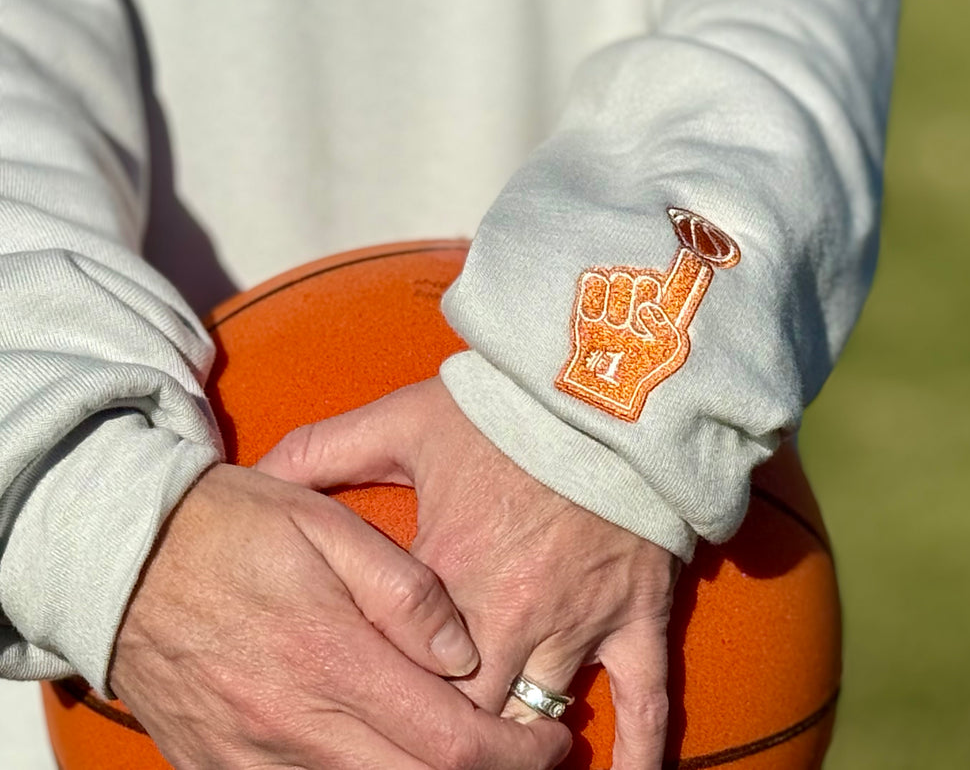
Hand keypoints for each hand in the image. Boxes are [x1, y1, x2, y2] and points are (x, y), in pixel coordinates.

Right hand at [111, 463, 570, 769]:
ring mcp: (251, 758)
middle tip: (524, 752)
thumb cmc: (233, 529)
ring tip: (461, 750)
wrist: (117, 557)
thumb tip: (463, 651)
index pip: (451, 744)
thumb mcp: (326, 526)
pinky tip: (386, 752)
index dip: (517, 753)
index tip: (551, 738)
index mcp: (331, 660)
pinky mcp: (218, 768)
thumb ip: (403, 590)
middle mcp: (292, 725)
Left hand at [256, 378, 678, 769]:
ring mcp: (577, 623)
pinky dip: (638, 749)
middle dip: (447, 744)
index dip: (382, 710)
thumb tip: (254, 475)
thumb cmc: (506, 407)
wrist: (606, 387)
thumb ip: (325, 450)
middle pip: (466, 719)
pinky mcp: (636, 614)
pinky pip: (645, 700)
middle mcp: (508, 617)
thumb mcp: (405, 419)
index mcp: (445, 578)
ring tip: (504, 765)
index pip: (399, 678)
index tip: (365, 720)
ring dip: (521, 751)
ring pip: (539, 720)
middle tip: (434, 751)